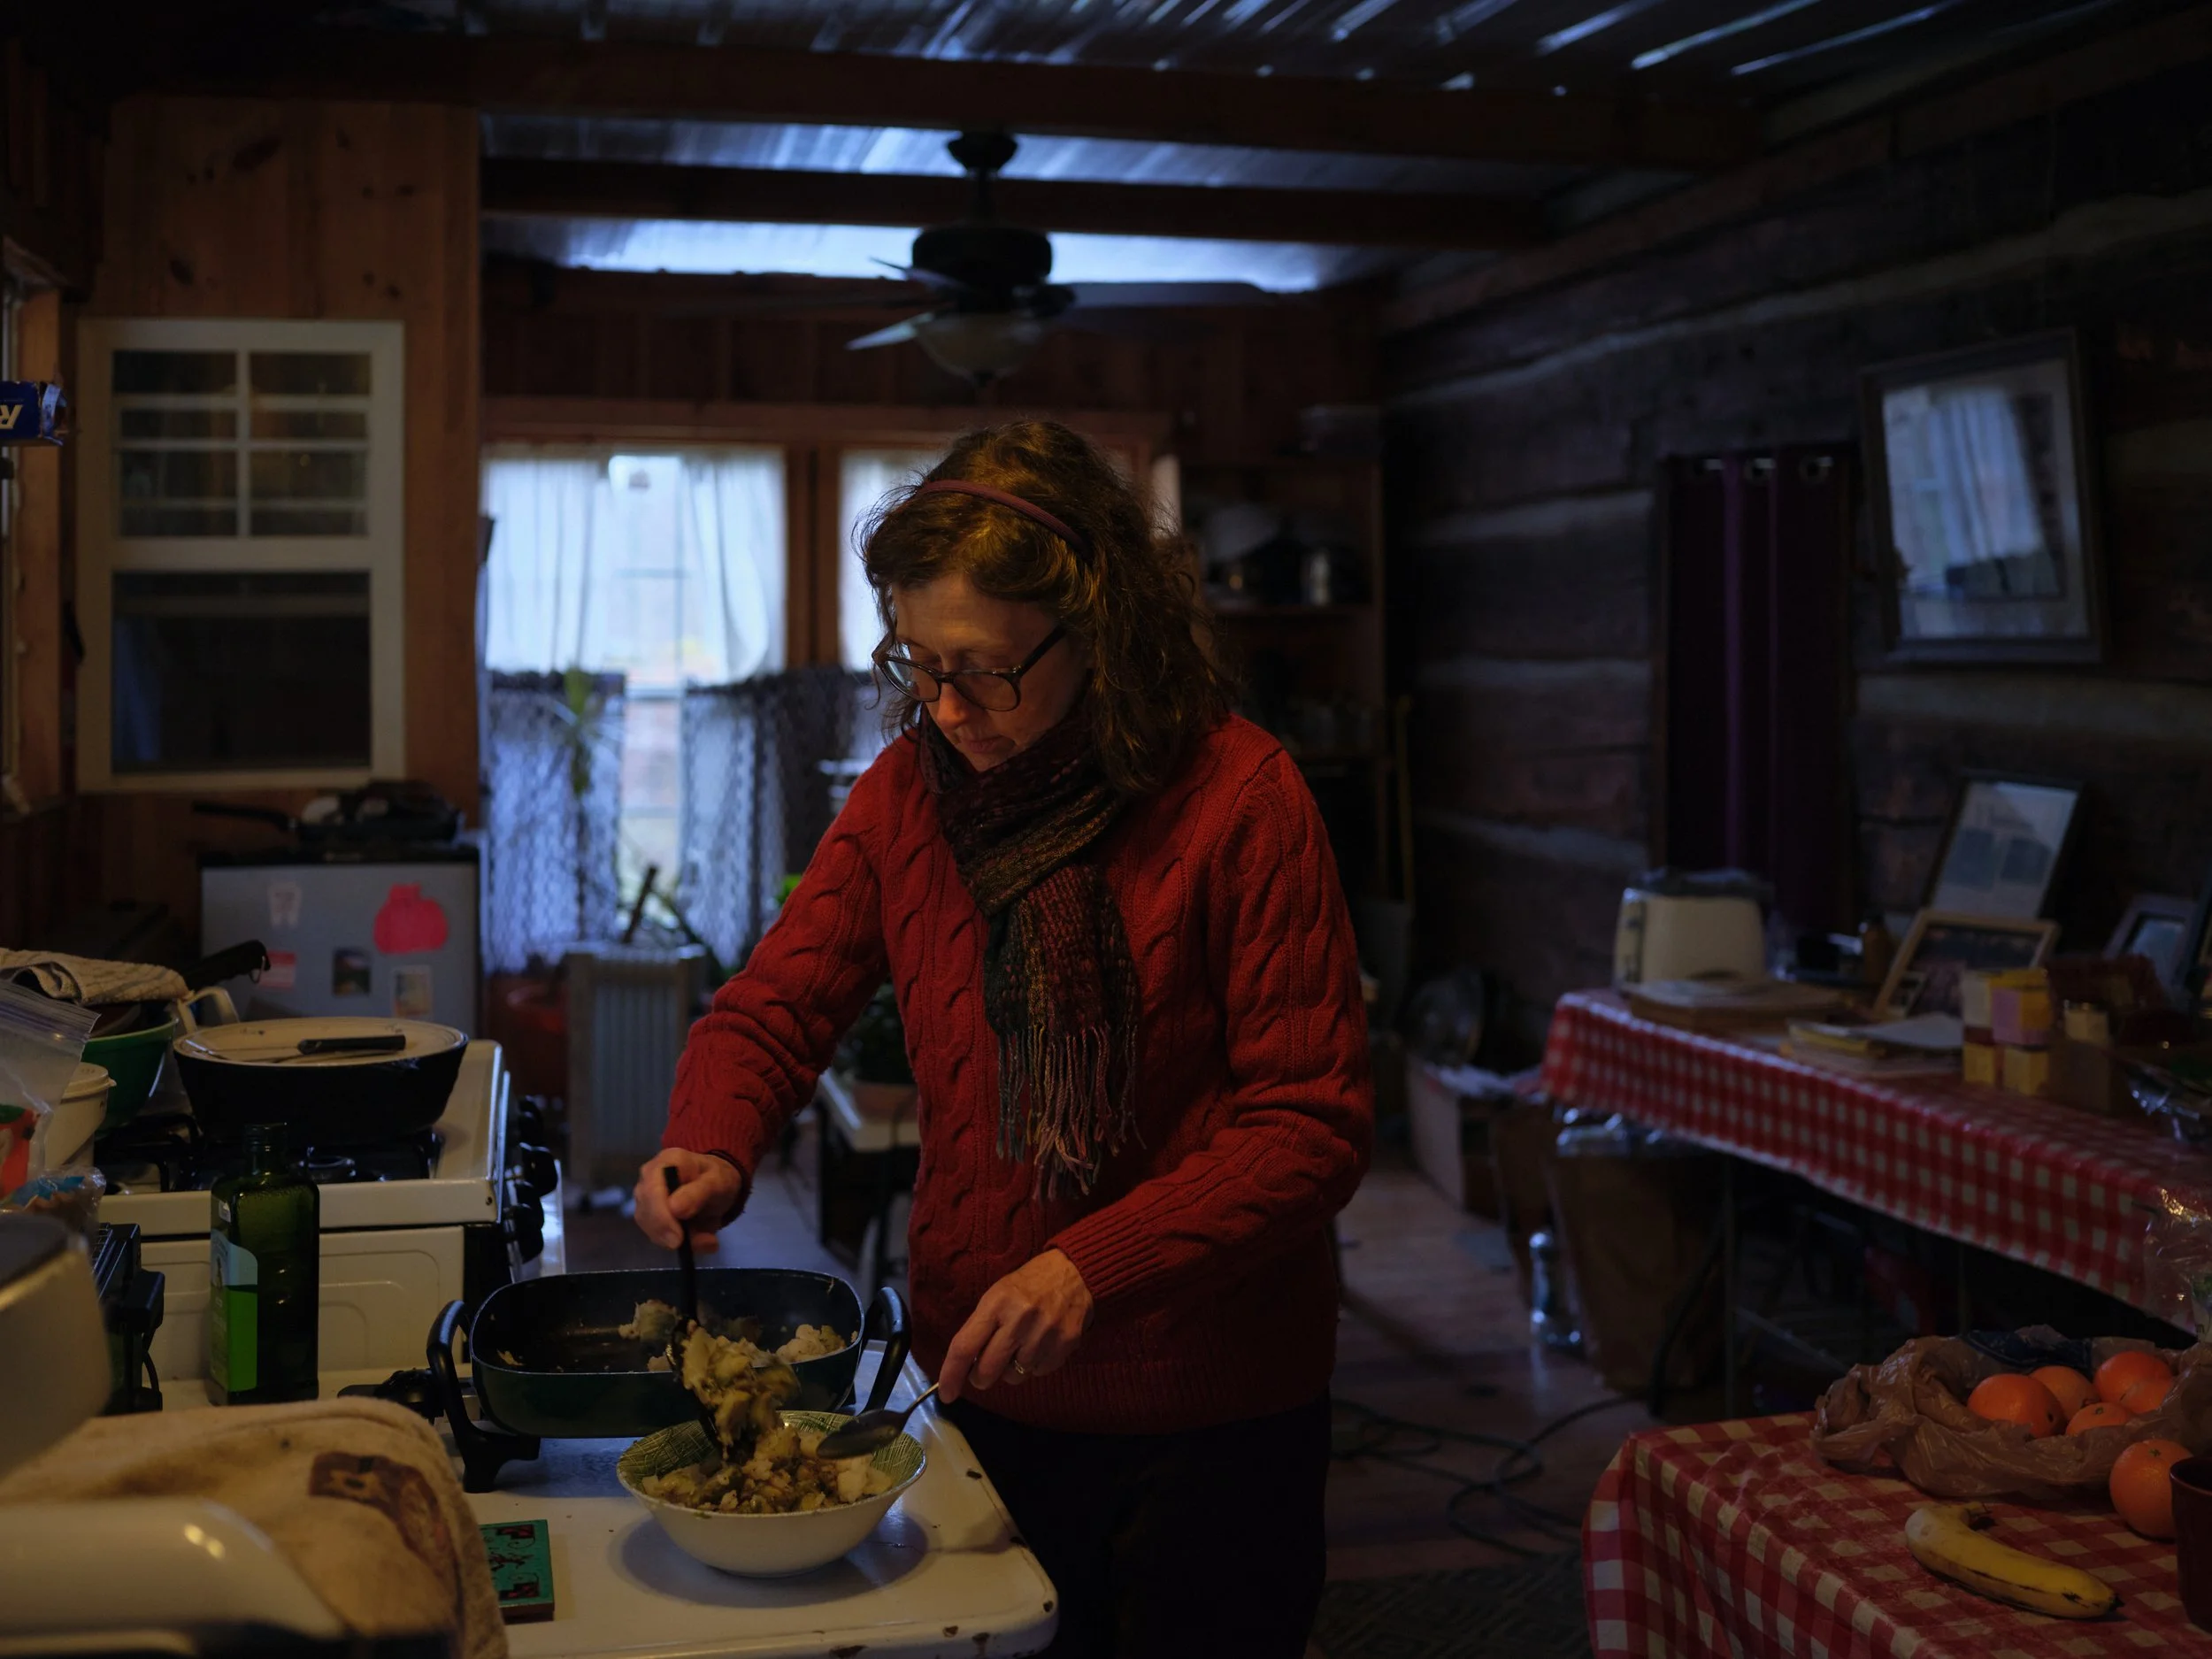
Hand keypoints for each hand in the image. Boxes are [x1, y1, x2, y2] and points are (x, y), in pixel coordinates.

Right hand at [633, 1149, 744, 1253]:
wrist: (715, 1184)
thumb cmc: (717, 1179)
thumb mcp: (717, 1183)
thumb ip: (699, 1193)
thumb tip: (675, 1209)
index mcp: (667, 1162)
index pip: (652, 1190)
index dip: (661, 1217)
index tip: (678, 1239)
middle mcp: (648, 1177)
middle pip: (645, 1210)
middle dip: (666, 1232)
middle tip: (691, 1244)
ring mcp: (645, 1196)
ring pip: (648, 1226)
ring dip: (672, 1239)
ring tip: (702, 1238)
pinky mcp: (648, 1213)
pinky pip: (655, 1233)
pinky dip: (673, 1241)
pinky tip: (693, 1239)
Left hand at [938, 1249, 1092, 1402]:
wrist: (1073, 1272)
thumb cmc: (1028, 1284)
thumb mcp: (997, 1295)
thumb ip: (981, 1327)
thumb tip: (964, 1366)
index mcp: (996, 1304)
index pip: (965, 1347)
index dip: (951, 1374)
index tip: (946, 1394)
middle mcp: (1019, 1320)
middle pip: (987, 1371)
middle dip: (981, 1377)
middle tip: (985, 1368)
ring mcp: (1044, 1334)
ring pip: (1013, 1377)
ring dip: (1010, 1369)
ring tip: (1020, 1346)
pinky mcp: (1065, 1344)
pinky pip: (1038, 1373)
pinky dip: (1034, 1366)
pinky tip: (1039, 1345)